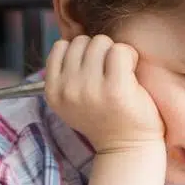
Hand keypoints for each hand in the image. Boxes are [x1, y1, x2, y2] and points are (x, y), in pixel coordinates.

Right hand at [45, 34, 164, 153]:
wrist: (127, 148)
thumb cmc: (105, 117)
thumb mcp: (73, 99)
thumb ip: (66, 72)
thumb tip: (72, 36)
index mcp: (53, 92)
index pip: (61, 46)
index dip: (80, 53)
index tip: (93, 71)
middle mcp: (67, 90)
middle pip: (82, 41)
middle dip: (99, 52)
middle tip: (110, 74)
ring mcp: (90, 89)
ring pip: (101, 42)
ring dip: (114, 52)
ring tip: (120, 74)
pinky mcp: (115, 88)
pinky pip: (120, 50)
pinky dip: (129, 56)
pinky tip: (132, 74)